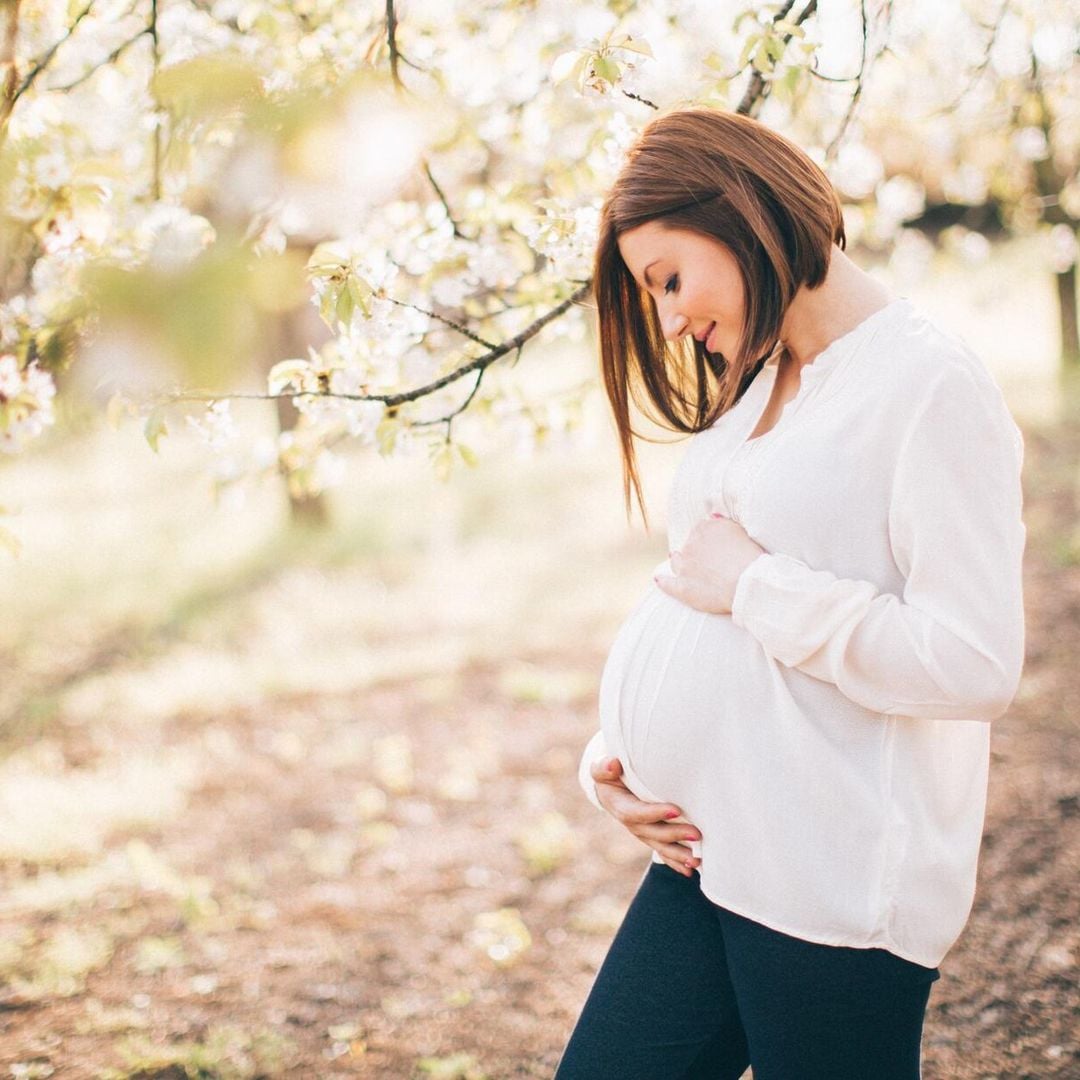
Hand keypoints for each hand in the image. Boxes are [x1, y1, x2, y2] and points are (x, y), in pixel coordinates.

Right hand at [589, 757, 701, 876]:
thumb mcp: (602, 768)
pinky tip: (690, 871)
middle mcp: (632, 824)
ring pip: (660, 847)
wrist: (611, 788)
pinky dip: (675, 863)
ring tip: (696, 861)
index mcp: (619, 806)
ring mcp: (643, 833)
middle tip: (696, 834)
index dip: (655, 813)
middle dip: (674, 835)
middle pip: (653, 833)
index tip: (676, 810)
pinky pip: (663, 852)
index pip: (636, 813)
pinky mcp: (652, 837)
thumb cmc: (610, 774)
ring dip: (678, 855)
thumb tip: (613, 764)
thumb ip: (604, 767)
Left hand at [654, 512, 765, 614]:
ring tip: (683, 566)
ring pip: (676, 561)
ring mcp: (684, 567)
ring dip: (678, 561)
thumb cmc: (749, 556)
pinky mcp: (682, 587)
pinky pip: (667, 584)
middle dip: (695, 551)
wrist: (746, 582)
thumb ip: (723, 523)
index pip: (701, 530)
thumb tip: (711, 517)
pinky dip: (663, 581)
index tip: (713, 546)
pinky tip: (659, 579)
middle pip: (688, 545)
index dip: (707, 539)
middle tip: (708, 561)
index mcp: (705, 529)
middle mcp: (691, 545)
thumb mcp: (740, 530)